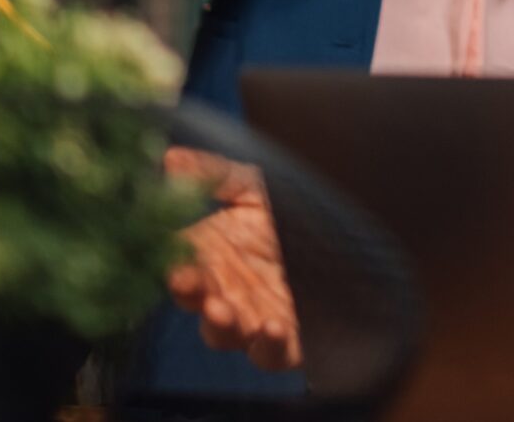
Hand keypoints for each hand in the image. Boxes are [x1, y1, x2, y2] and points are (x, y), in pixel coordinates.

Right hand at [164, 147, 300, 371]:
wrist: (343, 231)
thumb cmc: (291, 208)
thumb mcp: (253, 185)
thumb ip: (213, 174)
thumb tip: (169, 158)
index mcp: (211, 257)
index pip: (181, 268)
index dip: (173, 269)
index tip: (173, 264)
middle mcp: (228, 290)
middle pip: (199, 303)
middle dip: (193, 296)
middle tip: (189, 283)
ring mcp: (257, 316)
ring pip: (230, 334)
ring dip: (221, 326)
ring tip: (222, 311)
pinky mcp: (291, 338)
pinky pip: (276, 354)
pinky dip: (270, 347)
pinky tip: (272, 328)